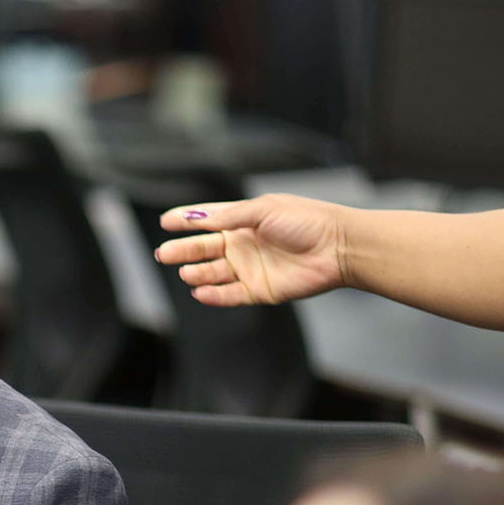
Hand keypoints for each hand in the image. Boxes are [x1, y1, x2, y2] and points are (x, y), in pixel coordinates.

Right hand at [154, 195, 352, 307]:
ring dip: (196, 273)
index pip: (207, 220)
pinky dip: (213, 295)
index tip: (166, 222)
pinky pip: (228, 295)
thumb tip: (201, 220)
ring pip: (211, 273)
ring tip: (186, 273)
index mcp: (243, 221)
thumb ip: (232, 215)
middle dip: (182, 250)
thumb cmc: (307, 220)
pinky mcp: (258, 290)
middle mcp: (242, 245)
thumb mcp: (265, 209)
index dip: (185, 220)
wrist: (338, 247)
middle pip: (202, 249)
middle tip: (165, 254)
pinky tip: (200, 292)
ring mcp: (248, 268)